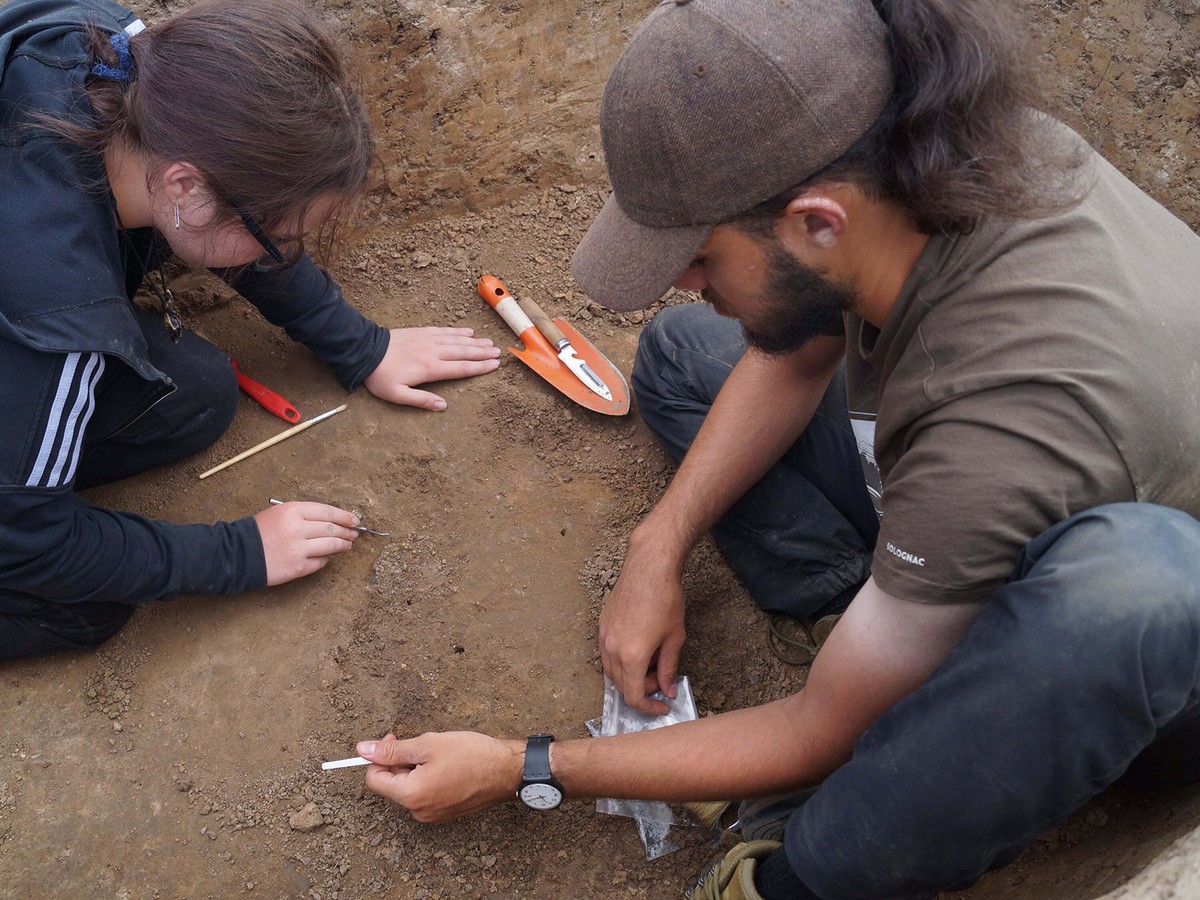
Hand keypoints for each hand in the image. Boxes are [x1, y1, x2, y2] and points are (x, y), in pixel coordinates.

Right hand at [253, 501, 359, 585]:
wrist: (236, 554)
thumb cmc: (256, 532)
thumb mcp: (278, 513)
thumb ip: (302, 516)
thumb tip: (329, 521)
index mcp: (292, 510)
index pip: (327, 511)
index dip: (344, 516)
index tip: (354, 520)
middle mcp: (297, 528)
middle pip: (331, 529)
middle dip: (347, 531)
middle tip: (354, 534)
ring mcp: (298, 549)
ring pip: (330, 545)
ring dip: (342, 545)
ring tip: (347, 545)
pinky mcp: (297, 567)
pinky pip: (320, 562)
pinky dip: (325, 559)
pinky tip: (327, 557)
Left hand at [358, 732, 523, 821]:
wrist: (507, 771)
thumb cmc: (472, 755)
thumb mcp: (428, 745)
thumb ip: (392, 750)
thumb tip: (363, 750)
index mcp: (411, 795)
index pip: (374, 779)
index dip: (378, 757)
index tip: (394, 739)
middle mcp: (419, 811)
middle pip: (392, 784)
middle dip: (400, 761)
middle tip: (422, 742)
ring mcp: (433, 815)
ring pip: (409, 788)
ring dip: (416, 769)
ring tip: (439, 755)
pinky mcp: (445, 814)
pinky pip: (425, 794)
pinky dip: (428, 778)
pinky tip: (448, 766)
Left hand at [363, 327, 499, 409]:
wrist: (365, 351)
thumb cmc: (380, 377)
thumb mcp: (397, 395)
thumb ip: (421, 401)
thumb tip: (443, 406)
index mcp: (430, 369)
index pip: (460, 368)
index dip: (479, 367)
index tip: (494, 365)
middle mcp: (433, 352)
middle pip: (463, 352)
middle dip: (482, 353)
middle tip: (498, 353)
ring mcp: (428, 339)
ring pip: (456, 340)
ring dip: (474, 342)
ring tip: (489, 342)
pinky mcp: (421, 332)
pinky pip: (444, 331)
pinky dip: (458, 331)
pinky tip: (467, 331)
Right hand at [599, 531, 687, 715]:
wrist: (649, 568)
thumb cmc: (665, 599)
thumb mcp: (674, 638)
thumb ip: (668, 668)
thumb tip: (667, 689)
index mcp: (631, 656)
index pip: (633, 696)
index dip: (649, 707)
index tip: (662, 707)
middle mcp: (612, 649)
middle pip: (620, 685)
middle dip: (641, 689)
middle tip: (660, 680)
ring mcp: (604, 636)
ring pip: (611, 670)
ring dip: (630, 675)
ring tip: (651, 661)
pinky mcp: (603, 625)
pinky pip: (608, 653)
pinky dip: (622, 660)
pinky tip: (640, 647)